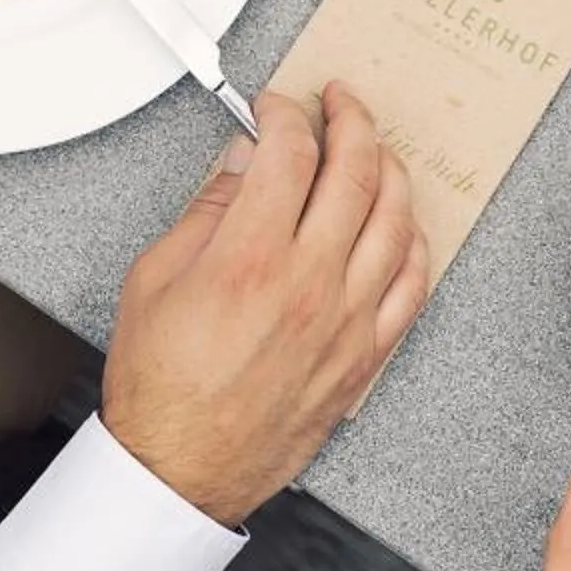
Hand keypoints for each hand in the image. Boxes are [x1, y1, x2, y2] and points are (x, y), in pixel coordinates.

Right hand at [100, 84, 432, 527]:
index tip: (276, 107)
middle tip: (339, 102)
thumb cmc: (160, 385)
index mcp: (250, 258)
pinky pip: (414, 281)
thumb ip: (209, 209)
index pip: (290, 153)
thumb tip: (246, 160)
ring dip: (388, 167)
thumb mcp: (155, 277)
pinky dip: (413, 238)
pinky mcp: (366, 354)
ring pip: (396, 217)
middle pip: (356, 170)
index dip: (285, 114)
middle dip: (350, 119)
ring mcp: (348, 320)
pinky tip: (400, 221)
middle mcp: (310, 283)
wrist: (180, 468)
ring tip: (372, 149)